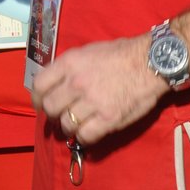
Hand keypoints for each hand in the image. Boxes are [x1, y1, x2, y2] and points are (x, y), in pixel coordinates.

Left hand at [30, 34, 168, 146]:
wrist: (151, 62)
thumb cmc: (121, 53)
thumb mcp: (88, 51)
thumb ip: (69, 67)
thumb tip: (55, 82)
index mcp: (70, 63)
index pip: (39, 85)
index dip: (37, 98)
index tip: (41, 103)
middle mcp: (77, 83)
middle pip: (50, 108)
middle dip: (53, 114)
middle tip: (62, 114)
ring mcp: (92, 102)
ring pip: (66, 125)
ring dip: (69, 127)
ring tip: (78, 123)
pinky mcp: (108, 119)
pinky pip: (85, 136)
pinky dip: (84, 138)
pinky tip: (89, 132)